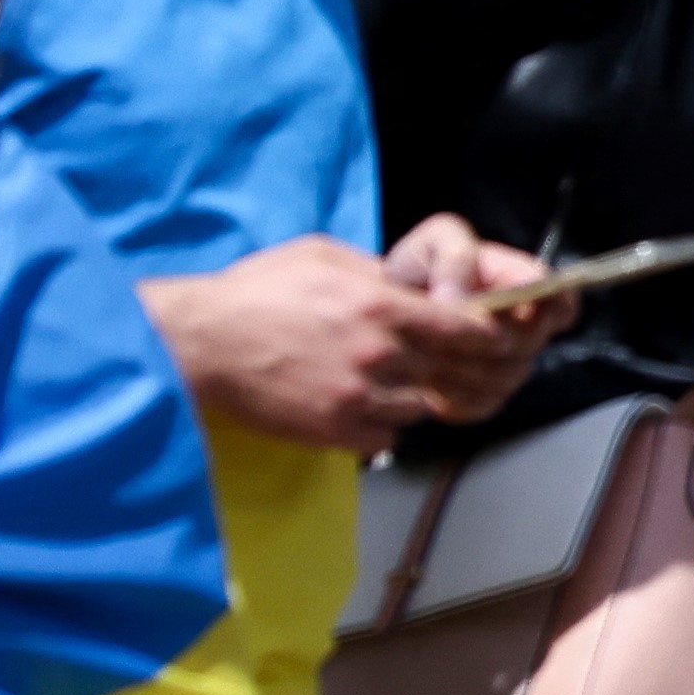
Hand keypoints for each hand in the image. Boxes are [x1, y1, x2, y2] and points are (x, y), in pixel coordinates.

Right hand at [154, 236, 538, 449]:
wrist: (203, 343)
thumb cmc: (256, 293)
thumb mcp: (322, 256)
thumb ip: (374, 272)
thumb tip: (407, 282)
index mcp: (380, 305)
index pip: (461, 329)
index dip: (482, 336)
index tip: (490, 339)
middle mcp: (378, 353)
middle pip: (443, 371)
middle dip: (442, 367)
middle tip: (431, 363)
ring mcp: (358, 397)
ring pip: (417, 408)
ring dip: (410, 397)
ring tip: (384, 383)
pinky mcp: (335, 431)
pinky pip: (384, 438)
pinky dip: (381, 427)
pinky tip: (360, 408)